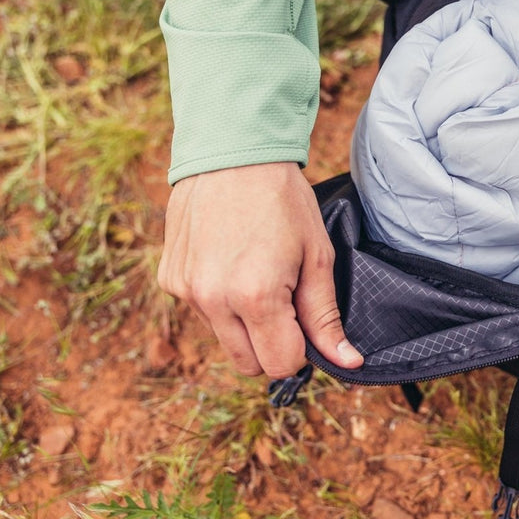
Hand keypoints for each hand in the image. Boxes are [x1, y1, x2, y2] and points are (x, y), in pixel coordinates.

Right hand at [158, 162, 363, 378]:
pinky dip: (217, 299)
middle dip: (270, 343)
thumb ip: (325, 316)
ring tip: (255, 273)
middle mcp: (214, 300)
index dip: (300, 349)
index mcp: (257, 297)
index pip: (281, 365)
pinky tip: (229, 260)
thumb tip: (348, 362)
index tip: (304, 318)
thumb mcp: (317, 256)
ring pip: (223, 339)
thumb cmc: (283, 201)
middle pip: (248, 364)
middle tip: (283, 299)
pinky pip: (199, 312)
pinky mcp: (170, 279)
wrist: (232, 153)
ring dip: (242, 323)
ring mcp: (186, 291)